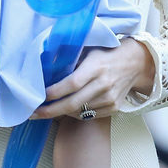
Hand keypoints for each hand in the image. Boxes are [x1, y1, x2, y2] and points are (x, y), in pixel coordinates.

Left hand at [34, 37, 155, 119]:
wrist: (135, 63)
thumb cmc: (106, 54)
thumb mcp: (89, 51)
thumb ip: (70, 61)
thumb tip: (45, 69)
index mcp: (96, 66)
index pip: (72, 83)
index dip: (54, 92)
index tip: (38, 97)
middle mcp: (104, 83)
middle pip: (73, 103)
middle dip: (50, 111)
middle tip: (33, 113)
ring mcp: (110, 97)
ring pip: (79, 112)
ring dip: (61, 113)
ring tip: (47, 110)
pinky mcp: (114, 107)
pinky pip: (89, 116)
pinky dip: (76, 114)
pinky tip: (67, 109)